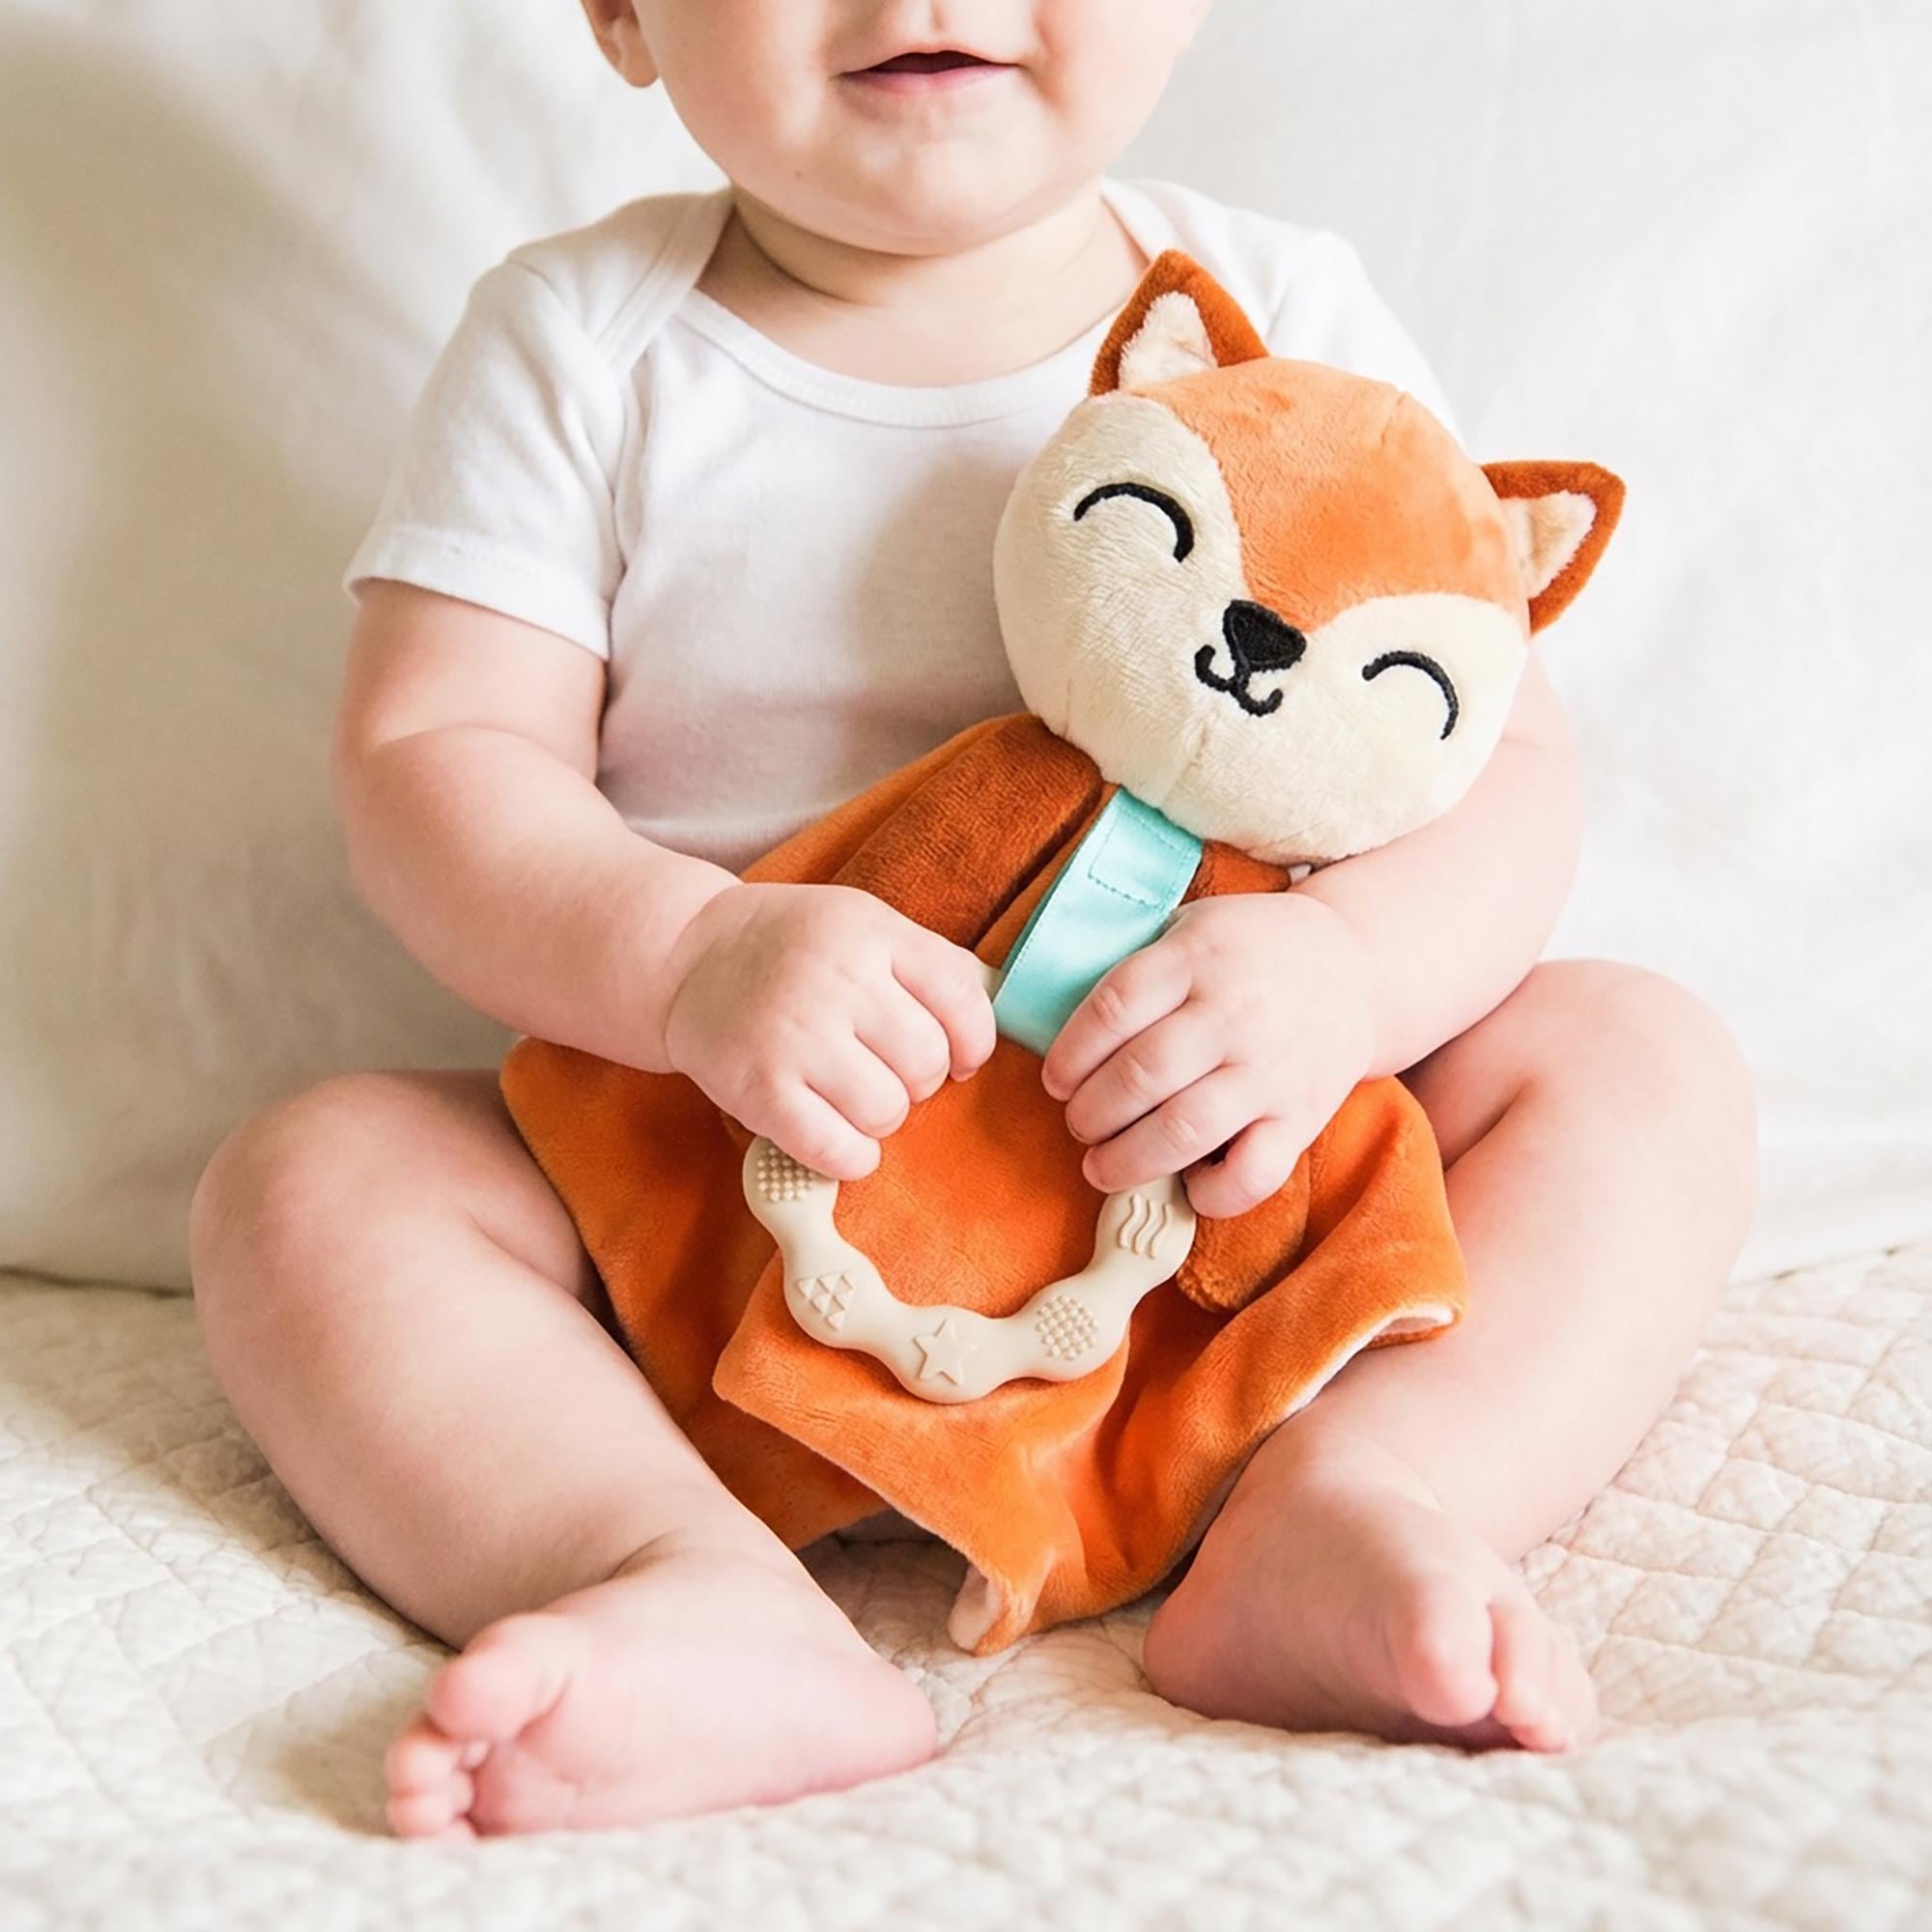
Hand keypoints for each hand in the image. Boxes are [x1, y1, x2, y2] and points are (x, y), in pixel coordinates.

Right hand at [660, 883, 995, 1181]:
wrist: (684, 957)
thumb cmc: (791, 949)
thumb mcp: (862, 925)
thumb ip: (927, 965)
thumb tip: (998, 1022)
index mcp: (872, 932)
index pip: (963, 999)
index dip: (973, 1042)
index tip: (957, 1056)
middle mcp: (836, 978)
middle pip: (927, 1065)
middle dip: (917, 1081)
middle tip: (880, 1070)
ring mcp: (795, 1035)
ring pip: (888, 1112)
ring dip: (880, 1118)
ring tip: (848, 1095)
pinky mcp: (759, 1089)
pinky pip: (840, 1152)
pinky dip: (850, 1157)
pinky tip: (834, 1135)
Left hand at [1040, 892, 1379, 1217]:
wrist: (1355, 970)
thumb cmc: (1249, 953)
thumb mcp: (1192, 927)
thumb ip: (1139, 969)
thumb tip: (1052, 1024)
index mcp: (1197, 957)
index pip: (1114, 1008)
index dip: (1070, 1054)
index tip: (1055, 1080)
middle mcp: (1235, 1012)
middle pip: (1141, 1074)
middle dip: (1090, 1113)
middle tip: (1077, 1123)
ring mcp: (1271, 1069)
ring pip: (1184, 1130)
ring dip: (1127, 1159)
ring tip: (1101, 1166)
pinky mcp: (1303, 1117)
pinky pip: (1252, 1174)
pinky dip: (1210, 1194)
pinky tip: (1186, 1185)